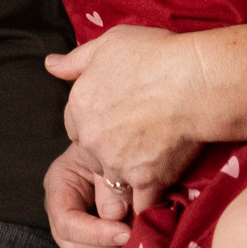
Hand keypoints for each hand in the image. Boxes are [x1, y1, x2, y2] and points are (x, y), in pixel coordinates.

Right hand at [42, 143, 134, 247]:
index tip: (125, 233)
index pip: (67, 221)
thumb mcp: (110, 159)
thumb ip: (111, 188)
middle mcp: (59, 205)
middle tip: (134, 237)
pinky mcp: (89, 227)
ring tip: (135, 233)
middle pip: (71, 243)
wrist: (119, 138)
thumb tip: (115, 217)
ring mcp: (73, 219)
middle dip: (103, 245)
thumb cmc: (113, 142)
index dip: (95, 233)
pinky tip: (133, 233)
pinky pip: (97, 247)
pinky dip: (114, 245)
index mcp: (59, 182)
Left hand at [44, 25, 198, 210]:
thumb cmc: (156, 56)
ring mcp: (116, 161)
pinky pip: (141, 203)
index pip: (76, 126)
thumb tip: (51, 65)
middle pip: (92, 155)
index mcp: (80, 104)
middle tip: (138, 138)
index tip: (117, 118)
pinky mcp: (144, 180)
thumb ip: (76, 60)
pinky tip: (161, 192)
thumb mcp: (109, 44)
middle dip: (109, 150)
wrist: (195, 81)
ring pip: (115, 180)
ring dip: (129, 176)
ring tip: (154, 161)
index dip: (97, 122)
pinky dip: (149, 202)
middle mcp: (91, 137)